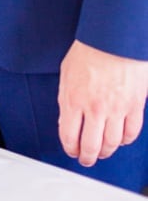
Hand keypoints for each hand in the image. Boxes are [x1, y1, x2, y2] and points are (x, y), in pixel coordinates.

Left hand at [57, 39, 147, 166]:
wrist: (113, 40)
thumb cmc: (88, 52)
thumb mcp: (66, 76)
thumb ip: (66, 100)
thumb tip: (67, 121)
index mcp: (72, 100)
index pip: (68, 136)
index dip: (69, 148)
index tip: (71, 151)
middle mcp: (94, 109)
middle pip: (91, 146)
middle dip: (87, 157)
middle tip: (86, 160)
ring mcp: (116, 110)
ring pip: (112, 143)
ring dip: (105, 151)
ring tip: (102, 152)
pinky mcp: (135, 107)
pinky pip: (131, 133)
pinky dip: (125, 140)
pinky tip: (120, 140)